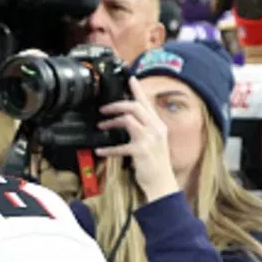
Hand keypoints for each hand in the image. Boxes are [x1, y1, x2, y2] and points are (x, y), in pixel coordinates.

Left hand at [94, 77, 178, 201]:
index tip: (130, 79)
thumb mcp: (152, 142)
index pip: (147, 103)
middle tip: (103, 109)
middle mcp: (156, 129)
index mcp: (158, 125)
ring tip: (100, 126)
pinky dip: (108, 149)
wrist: (162, 183)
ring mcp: (149, 140)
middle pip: (135, 107)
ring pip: (128, 120)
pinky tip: (100, 150)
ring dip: (111, 122)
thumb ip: (143, 129)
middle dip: (117, 105)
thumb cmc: (155, 163)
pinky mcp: (141, 151)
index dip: (138, 90)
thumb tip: (127, 119)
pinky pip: (120, 146)